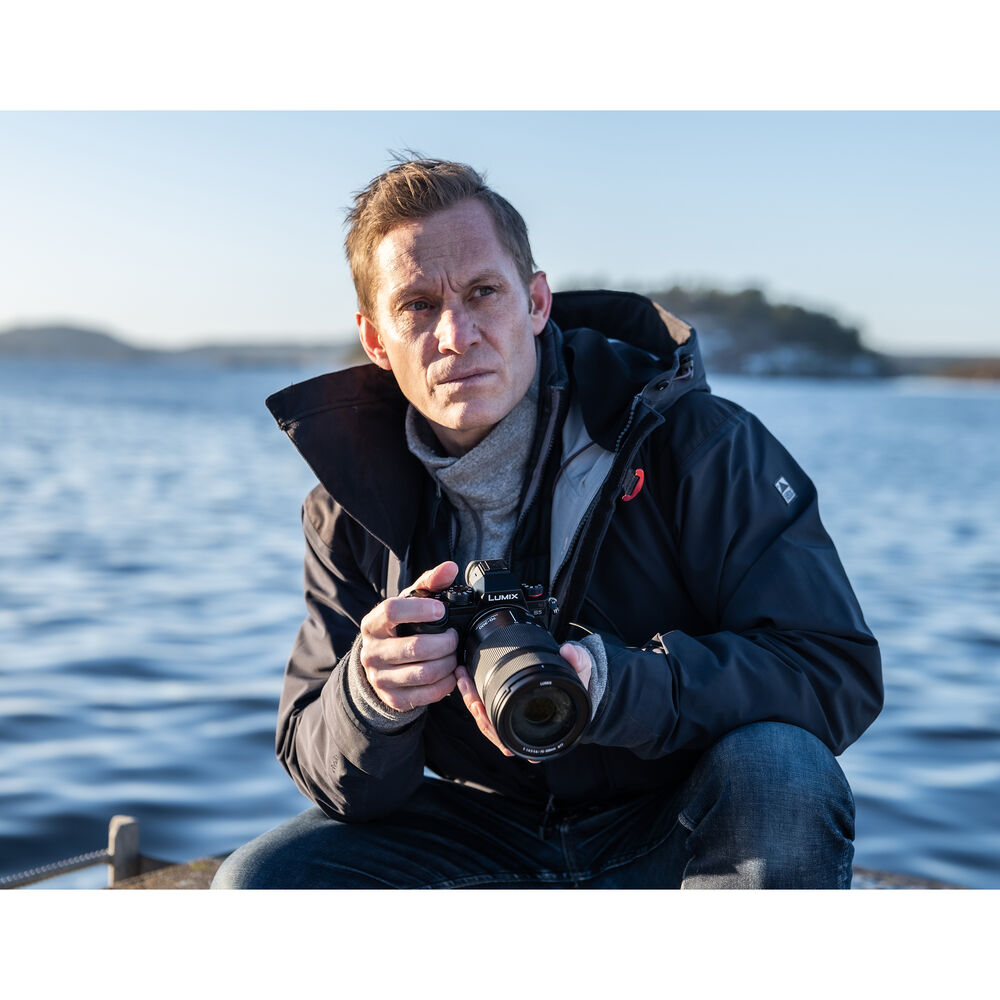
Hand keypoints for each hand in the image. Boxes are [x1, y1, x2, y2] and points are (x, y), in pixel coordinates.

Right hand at [358, 561, 459, 712]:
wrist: (379, 665)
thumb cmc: (398, 629)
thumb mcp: (408, 604)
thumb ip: (429, 583)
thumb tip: (450, 568)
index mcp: (373, 624)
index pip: (391, 611)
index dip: (420, 610)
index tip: (440, 611)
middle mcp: (372, 652)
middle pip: (415, 647)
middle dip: (445, 643)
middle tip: (454, 638)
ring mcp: (380, 678)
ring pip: (424, 673)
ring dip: (448, 664)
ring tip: (454, 655)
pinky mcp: (393, 699)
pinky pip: (427, 694)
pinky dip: (446, 684)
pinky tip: (450, 674)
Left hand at [455, 641, 592, 757]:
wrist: (576, 683)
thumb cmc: (576, 685)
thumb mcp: (581, 672)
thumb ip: (578, 661)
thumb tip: (569, 651)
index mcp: (540, 734)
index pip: (512, 739)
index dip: (493, 729)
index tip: (481, 709)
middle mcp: (523, 733)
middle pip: (491, 729)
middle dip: (475, 706)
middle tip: (466, 684)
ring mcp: (513, 723)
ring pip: (485, 720)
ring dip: (471, 699)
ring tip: (463, 678)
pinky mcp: (505, 711)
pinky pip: (485, 710)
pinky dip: (474, 696)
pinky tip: (466, 681)